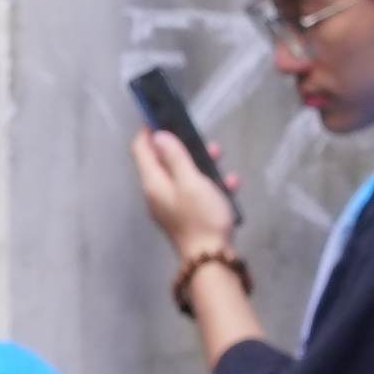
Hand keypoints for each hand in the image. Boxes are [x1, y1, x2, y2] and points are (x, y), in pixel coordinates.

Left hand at [132, 121, 241, 272]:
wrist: (210, 258)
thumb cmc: (200, 216)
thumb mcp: (191, 181)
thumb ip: (175, 157)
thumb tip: (158, 136)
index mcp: (153, 183)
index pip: (141, 151)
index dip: (148, 132)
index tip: (160, 116)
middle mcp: (157, 193)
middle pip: (163, 162)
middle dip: (181, 146)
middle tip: (199, 137)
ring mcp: (172, 205)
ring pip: (183, 175)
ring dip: (200, 163)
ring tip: (218, 155)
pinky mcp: (187, 215)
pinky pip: (197, 192)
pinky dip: (211, 184)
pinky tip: (232, 183)